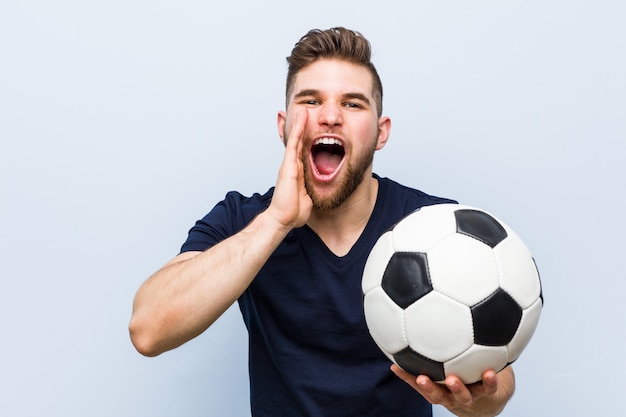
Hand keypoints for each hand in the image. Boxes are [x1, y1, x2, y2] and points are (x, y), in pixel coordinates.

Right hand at [267, 108, 312, 229]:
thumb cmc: (293, 212)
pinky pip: (295, 142)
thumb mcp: (307, 198)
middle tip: (308, 112)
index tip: (315, 129)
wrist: (283, 219)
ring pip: (296, 138)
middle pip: (300, 141)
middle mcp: (294, 165)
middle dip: (304, 127)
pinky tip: (302, 117)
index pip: (305, 151)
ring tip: (305, 109)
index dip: (310, 139)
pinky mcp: (288, 164)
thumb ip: (311, 191)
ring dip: (301, 123)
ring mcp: (290, 163)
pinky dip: (298, 128)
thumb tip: (316, 192)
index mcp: (299, 172)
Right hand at [391, 364, 512, 416]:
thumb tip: (397, 337)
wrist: (487, 396)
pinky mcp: (487, 392)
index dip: (410, 379)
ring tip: (452, 379)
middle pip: (438, 396)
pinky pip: (489, 388)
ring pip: (462, 396)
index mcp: (438, 390)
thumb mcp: (439, 369)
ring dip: (457, 388)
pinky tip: (490, 370)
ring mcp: (469, 395)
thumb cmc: (457, 377)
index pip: (421, 386)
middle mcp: (451, 395)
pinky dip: (489, 381)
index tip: (397, 368)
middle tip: (422, 378)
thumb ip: (420, 357)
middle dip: (429, 388)